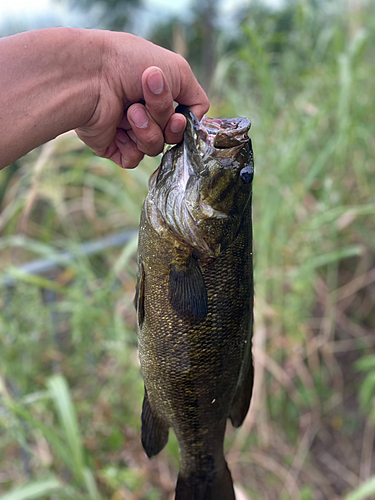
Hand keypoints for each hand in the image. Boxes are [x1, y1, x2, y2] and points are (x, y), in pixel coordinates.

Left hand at [76, 33, 209, 168]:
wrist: (91, 77)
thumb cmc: (129, 64)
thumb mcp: (178, 70)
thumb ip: (196, 96)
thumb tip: (192, 120)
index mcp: (160, 94)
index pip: (186, 118)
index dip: (185, 120)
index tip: (178, 110)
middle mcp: (147, 112)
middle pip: (173, 135)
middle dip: (163, 118)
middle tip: (144, 102)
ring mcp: (130, 131)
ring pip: (155, 148)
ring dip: (146, 130)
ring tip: (129, 111)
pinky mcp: (114, 147)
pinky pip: (134, 160)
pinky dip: (130, 146)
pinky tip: (118, 128)